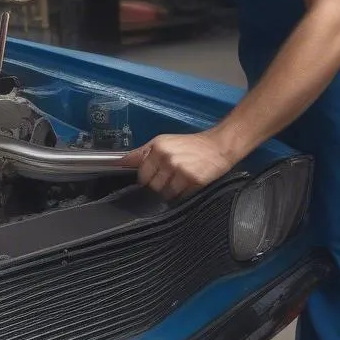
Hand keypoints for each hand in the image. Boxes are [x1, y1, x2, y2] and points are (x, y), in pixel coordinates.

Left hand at [121, 131, 235, 201]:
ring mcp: (180, 170)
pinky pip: (179, 197)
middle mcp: (167, 158)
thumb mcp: (164, 141)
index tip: (148, 182)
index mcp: (157, 147)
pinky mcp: (193, 180)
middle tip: (167, 181)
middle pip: (151, 186)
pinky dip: (181, 195)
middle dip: (156, 187)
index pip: (141, 173)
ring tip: (177, 184)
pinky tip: (186, 186)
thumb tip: (121, 162)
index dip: (144, 180)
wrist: (218, 146)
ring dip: (169, 193)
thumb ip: (143, 153)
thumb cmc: (190, 145)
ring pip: (164, 193)